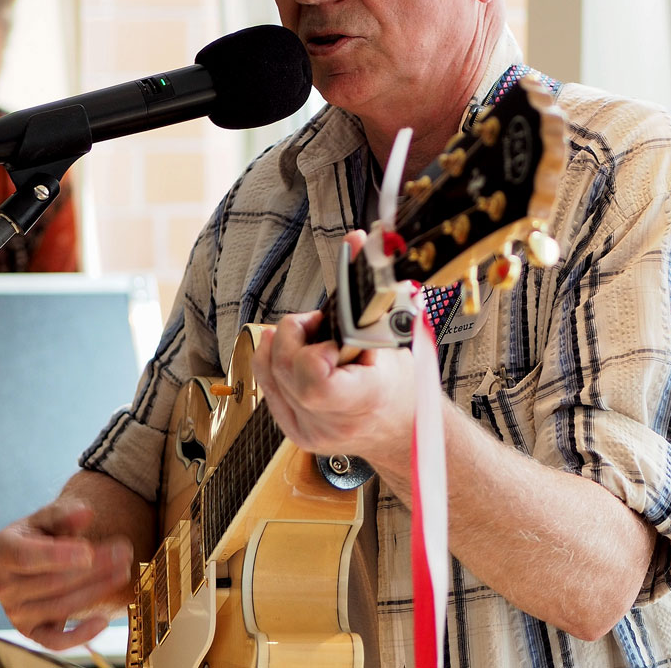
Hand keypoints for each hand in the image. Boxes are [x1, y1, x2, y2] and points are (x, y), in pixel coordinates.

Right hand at [0, 498, 132, 649]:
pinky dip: (79, 635)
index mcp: (0, 551)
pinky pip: (54, 641)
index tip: (89, 552)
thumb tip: (85, 512)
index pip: (27, 557)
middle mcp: (2, 586)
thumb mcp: (47, 517)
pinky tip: (103, 621)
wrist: (33, 558)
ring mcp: (15, 612)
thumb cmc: (40, 534)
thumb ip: (64, 513)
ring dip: (96, 590)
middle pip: (52, 581)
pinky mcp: (30, 631)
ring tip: (124, 571)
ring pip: (60, 606)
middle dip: (93, 568)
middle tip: (124, 553)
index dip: (58, 556)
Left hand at [252, 231, 415, 486]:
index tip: (332, 337)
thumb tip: (358, 239)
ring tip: (310, 336)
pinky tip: (291, 349)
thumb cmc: (403, 383)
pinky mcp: (295, 430)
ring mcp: (311, 431)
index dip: (314, 350)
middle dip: (295, 335)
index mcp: (366, 400)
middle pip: (286, 370)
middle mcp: (334, 423)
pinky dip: (275, 361)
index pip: (315, 380)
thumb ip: (371, 289)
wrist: (403, 430)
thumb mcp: (394, 336)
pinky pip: (267, 387)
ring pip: (270, 375)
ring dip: (284, 345)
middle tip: (316, 324)